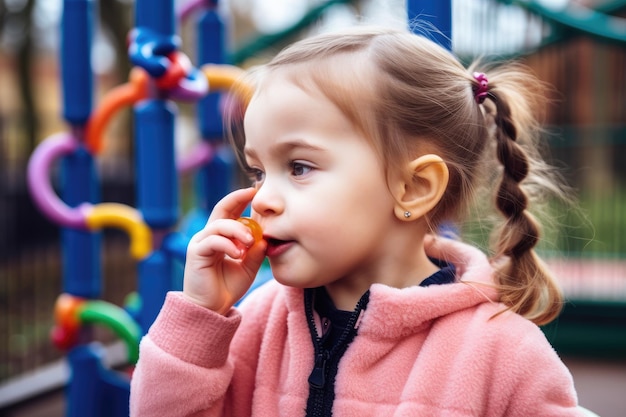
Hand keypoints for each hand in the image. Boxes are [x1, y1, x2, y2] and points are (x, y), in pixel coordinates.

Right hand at [182, 188, 266, 313]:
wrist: (212, 309)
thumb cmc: (227, 288)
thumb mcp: (248, 268)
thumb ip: (255, 253)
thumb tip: (265, 238)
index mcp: (221, 237)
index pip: (230, 212)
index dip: (241, 200)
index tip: (256, 191)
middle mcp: (209, 236)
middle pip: (221, 209)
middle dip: (237, 199)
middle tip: (253, 194)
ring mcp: (201, 243)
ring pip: (219, 225)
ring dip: (237, 230)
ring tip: (249, 242)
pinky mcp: (196, 253)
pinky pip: (213, 240)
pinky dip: (228, 244)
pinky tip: (238, 254)